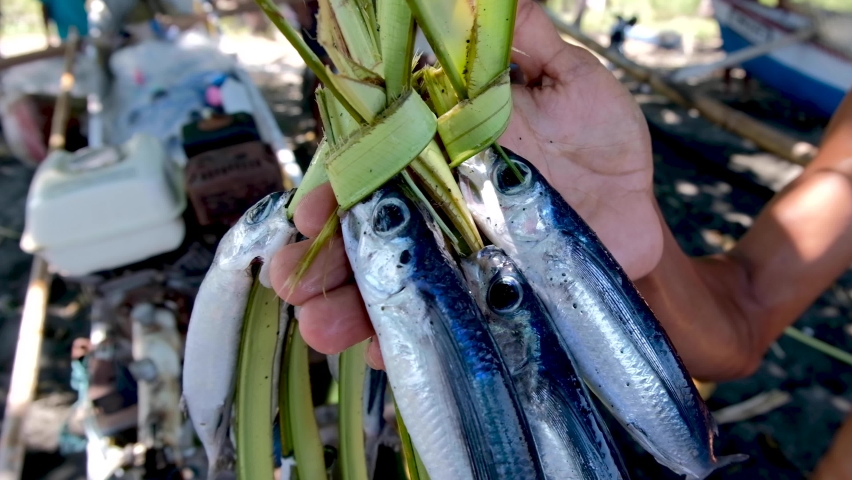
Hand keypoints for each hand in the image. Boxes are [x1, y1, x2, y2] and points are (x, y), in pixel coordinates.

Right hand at [270, 0, 662, 367]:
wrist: (640, 205)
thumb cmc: (600, 137)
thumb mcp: (569, 78)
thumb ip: (525, 41)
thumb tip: (479, 0)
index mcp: (442, 153)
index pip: (377, 168)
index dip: (337, 190)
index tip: (308, 215)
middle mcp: (440, 207)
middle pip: (374, 232)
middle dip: (328, 260)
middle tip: (292, 285)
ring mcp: (461, 258)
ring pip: (397, 281)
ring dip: (355, 307)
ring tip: (318, 329)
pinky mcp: (489, 298)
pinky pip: (445, 323)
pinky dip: (414, 341)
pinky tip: (381, 353)